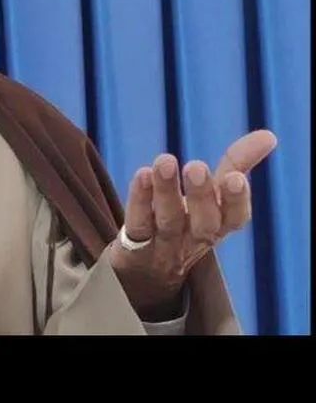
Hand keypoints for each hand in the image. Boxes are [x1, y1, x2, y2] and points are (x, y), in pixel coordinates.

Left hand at [109, 129, 276, 320]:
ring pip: (168, 220)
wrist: (147, 270)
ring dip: (166, 191)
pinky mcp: (136, 245)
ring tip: (164, 161)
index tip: (236, 178)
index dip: (237, 201)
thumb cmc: (188, 221)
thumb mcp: (214, 195)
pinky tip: (141, 175)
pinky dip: (140, 201)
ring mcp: (165, 244)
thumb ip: (237, 164)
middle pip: (204, 222)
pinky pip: (138, 224)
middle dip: (202, 194)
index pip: (234, 218)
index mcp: (219, 224)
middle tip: (196, 166)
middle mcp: (194, 237)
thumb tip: (268, 135)